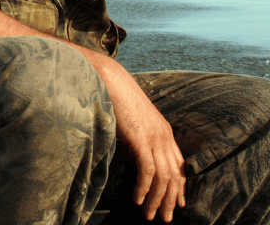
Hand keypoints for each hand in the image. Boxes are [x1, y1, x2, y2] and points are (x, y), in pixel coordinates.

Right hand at [95, 59, 185, 221]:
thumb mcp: (133, 121)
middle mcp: (164, 136)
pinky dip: (144, 188)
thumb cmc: (116, 97)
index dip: (180, 186)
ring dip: (156, 200)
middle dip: (170, 200)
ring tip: (149, 215)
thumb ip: (138, 138)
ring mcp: (154, 138)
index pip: (179, 165)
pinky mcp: (141, 139)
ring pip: (164, 178)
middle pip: (175, 176)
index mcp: (164, 131)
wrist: (110, 79)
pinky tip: (137, 199)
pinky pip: (148, 171)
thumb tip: (135, 157)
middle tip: (165, 218)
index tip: (177, 203)